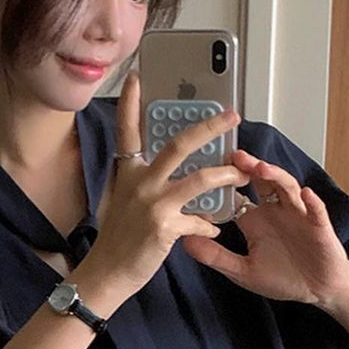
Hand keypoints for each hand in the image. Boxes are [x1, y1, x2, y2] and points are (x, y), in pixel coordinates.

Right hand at [93, 71, 251, 296]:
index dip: (130, 102)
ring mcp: (152, 203)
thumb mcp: (123, 200)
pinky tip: (214, 228)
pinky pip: (200, 219)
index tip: (137, 76)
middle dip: (210, 127)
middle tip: (232, 117)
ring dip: (226, 176)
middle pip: (180, 144)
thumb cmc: (117, 239)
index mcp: (128, 172)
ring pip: (200, 178)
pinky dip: (210, 223)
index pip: (127, 130)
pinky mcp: (165, 226)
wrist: (106, 273)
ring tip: (241, 176)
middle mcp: (139, 182)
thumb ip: (144, 182)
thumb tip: (171, 171)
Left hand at [179, 147, 348, 305]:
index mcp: (255, 220)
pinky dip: (312, 203)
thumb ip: (216, 256)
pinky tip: (305, 195)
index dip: (223, 182)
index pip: (236, 194)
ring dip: (276, 176)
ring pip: (288, 188)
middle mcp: (276, 211)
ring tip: (261, 168)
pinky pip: (316, 211)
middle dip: (249, 167)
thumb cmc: (282, 278)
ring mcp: (298, 216)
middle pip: (261, 182)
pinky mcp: (320, 227)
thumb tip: (185, 241)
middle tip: (234, 155)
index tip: (206, 169)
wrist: (318, 290)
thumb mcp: (242, 271)